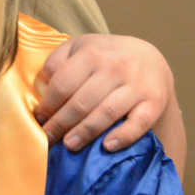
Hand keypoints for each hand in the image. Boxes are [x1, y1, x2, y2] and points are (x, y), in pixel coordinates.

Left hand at [33, 34, 181, 160]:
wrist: (148, 57)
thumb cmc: (104, 56)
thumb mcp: (79, 47)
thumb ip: (57, 61)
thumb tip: (43, 84)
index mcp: (92, 53)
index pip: (63, 84)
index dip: (48, 104)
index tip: (39, 118)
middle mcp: (115, 67)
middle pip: (82, 101)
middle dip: (61, 123)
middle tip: (48, 138)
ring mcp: (136, 85)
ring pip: (107, 113)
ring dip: (85, 132)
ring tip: (69, 145)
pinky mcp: (154, 101)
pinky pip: (139, 123)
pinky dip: (123, 136)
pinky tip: (107, 146)